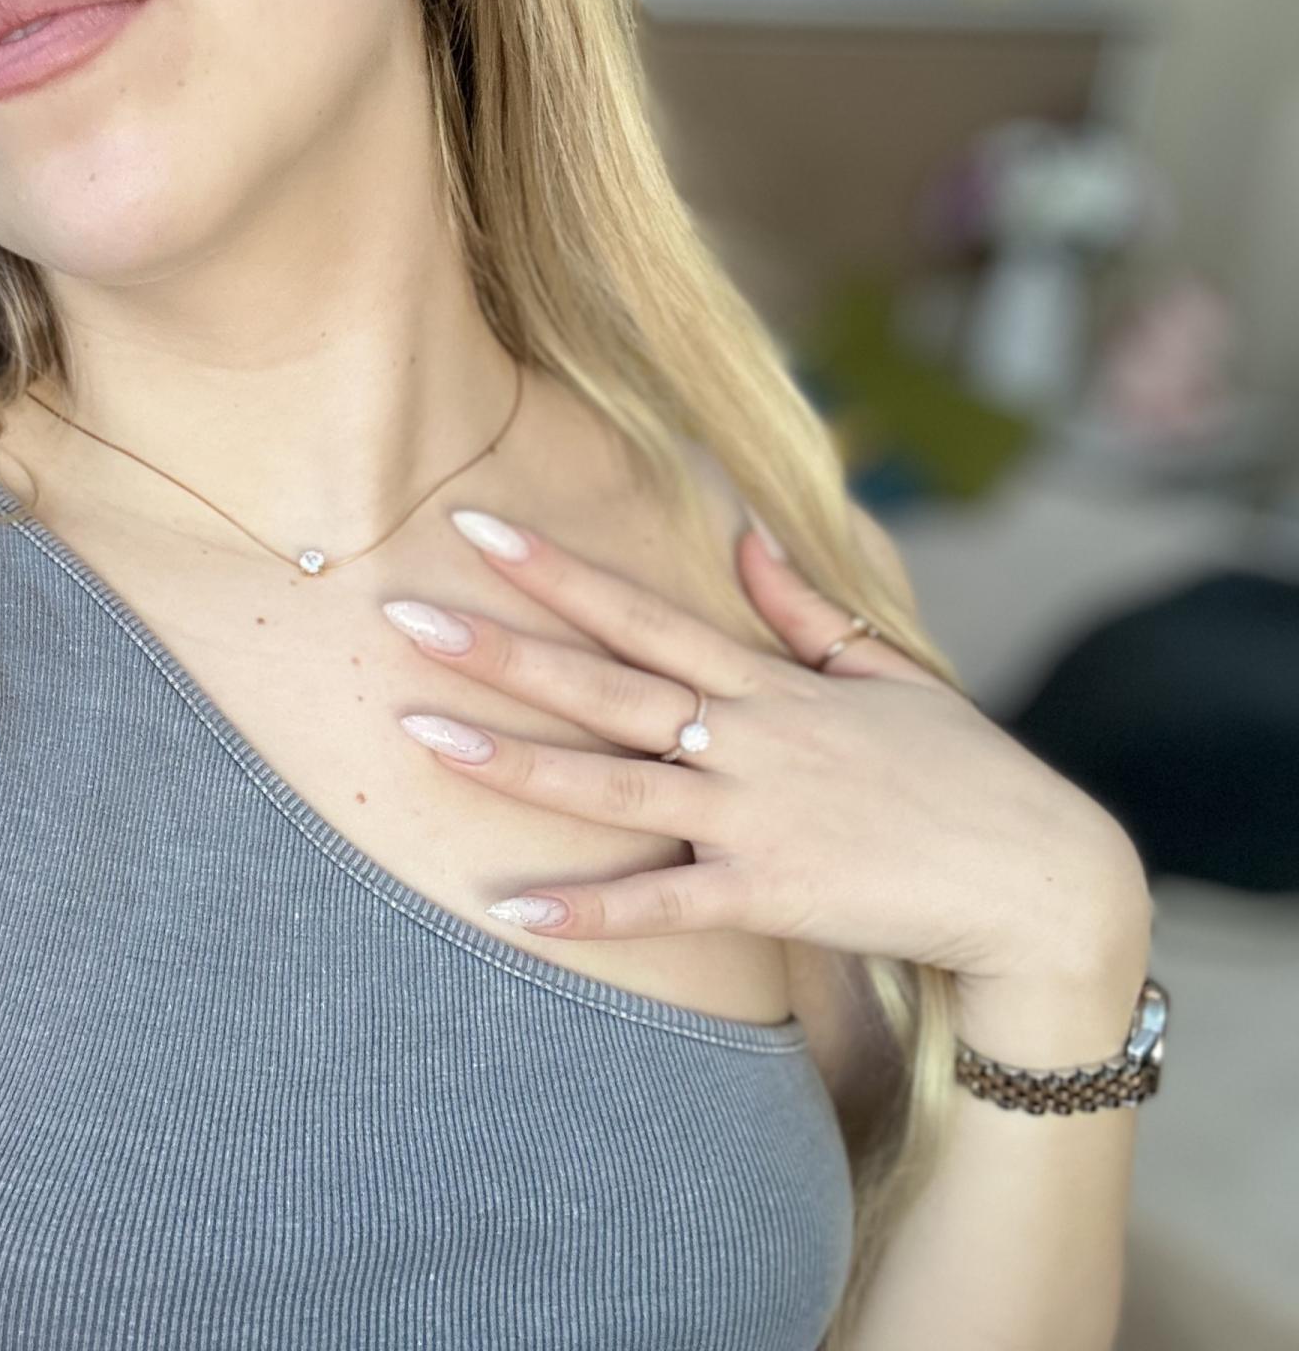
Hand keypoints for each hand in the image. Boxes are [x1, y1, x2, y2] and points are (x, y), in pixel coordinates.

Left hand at [380, 506, 1151, 999]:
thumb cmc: (964, 775)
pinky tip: (507, 909)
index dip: (556, 570)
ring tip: (418, 736)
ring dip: (511, 762)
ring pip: (611, 784)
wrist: (1039, 879)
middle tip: (401, 616)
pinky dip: (586, 912)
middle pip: (602, 684)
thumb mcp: (889, 673)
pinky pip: (661, 906)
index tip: (475, 527)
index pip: (643, 611)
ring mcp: (753, 817)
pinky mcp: (769, 896)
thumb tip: (744, 536)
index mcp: (769, 683)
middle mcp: (747, 739)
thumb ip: (807, 609)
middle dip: (499, 649)